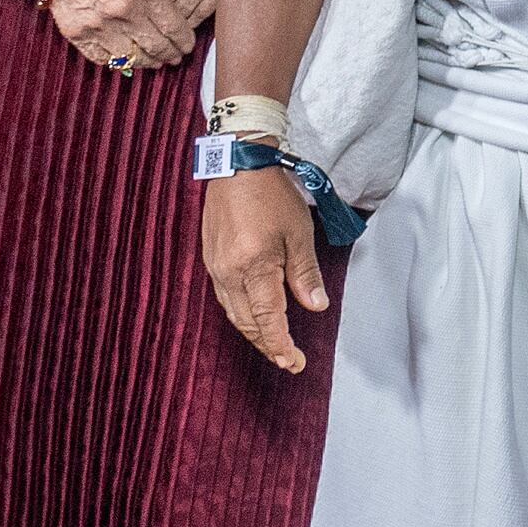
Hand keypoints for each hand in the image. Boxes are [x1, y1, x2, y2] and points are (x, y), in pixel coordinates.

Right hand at [45, 0, 221, 71]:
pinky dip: (118, 61)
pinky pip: (104, 58)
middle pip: (157, 46)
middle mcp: (126, 9)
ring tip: (154, 59)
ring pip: (133, 57)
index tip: (188, 44)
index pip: (175, 27)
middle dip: (170, 54)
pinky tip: (126, 58)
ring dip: (147, 61)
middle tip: (175, 56)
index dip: (185, 41)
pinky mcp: (78, 32)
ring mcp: (100, 23)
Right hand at [202, 166, 327, 370]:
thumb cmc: (270, 194)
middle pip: (247, 322)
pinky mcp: (212, 258)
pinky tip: (253, 315)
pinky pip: (225, 297)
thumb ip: (305, 273)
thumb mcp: (299, 233)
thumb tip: (316, 306)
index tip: (294, 362)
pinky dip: (240, 314)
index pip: (267, 319)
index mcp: (253, 267)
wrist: (238, 164)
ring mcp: (216, 266)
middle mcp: (229, 272)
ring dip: (253, 332)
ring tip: (273, 344)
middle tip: (288, 360)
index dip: (280, 345)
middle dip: (267, 345)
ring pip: (233, 313)